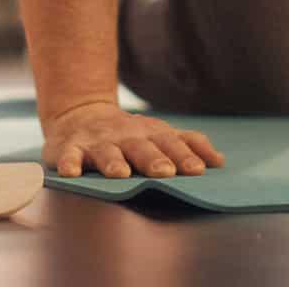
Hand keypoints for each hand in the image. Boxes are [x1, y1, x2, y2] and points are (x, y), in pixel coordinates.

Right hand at [41, 100, 224, 179]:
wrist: (79, 114)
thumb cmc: (128, 133)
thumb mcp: (159, 133)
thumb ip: (188, 144)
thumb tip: (220, 162)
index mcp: (149, 134)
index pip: (170, 144)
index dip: (183, 156)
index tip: (198, 170)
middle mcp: (124, 136)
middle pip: (140, 147)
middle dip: (153, 159)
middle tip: (165, 173)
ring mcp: (97, 142)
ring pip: (106, 152)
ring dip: (113, 162)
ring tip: (120, 174)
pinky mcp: (70, 147)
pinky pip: (68, 155)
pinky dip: (69, 163)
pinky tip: (71, 172)